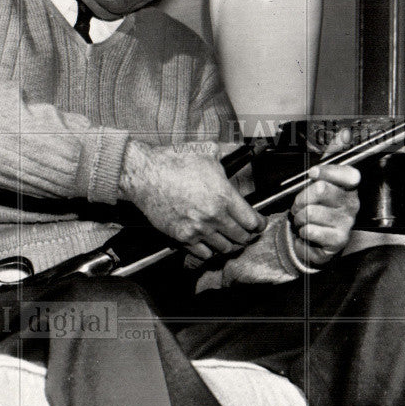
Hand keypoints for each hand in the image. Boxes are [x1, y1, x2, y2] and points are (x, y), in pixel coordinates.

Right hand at [120, 141, 265, 260]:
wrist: (145, 174)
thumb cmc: (173, 162)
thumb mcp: (207, 151)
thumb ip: (226, 155)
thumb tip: (236, 151)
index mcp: (224, 196)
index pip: (252, 221)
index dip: (259, 224)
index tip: (258, 223)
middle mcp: (214, 216)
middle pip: (241, 237)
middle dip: (246, 235)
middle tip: (246, 232)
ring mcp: (198, 229)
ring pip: (224, 248)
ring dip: (229, 244)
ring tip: (229, 238)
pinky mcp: (182, 237)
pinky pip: (204, 254)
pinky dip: (209, 251)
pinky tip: (210, 243)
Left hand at [289, 163, 360, 266]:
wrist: (317, 239)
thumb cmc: (320, 207)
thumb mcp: (324, 178)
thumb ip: (333, 154)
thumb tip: (344, 134)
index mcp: (349, 187)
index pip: (348, 174)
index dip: (328, 172)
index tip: (312, 173)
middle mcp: (352, 204)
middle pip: (321, 190)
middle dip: (302, 197)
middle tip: (300, 203)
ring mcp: (347, 223)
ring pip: (311, 211)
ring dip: (299, 216)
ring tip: (304, 218)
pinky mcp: (338, 240)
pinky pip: (310, 230)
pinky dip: (302, 230)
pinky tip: (308, 231)